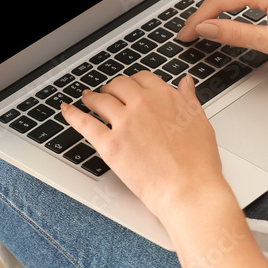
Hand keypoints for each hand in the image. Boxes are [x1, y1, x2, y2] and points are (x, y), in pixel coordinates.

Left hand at [60, 72, 229, 223]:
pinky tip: (66, 110)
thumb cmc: (198, 162)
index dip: (134, 83)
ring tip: (88, 99)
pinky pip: (84, 123)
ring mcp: (124, 123)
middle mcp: (143, 104)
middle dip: (112, 88)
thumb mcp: (200, 121)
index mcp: (165, 96)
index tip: (132, 88)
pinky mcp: (109, 145)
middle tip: (109, 94)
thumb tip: (185, 82)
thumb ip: (189, 98)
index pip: (142, 78)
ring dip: (92, 98)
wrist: (189, 189)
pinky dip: (72, 114)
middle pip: (119, 85)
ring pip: (100, 100)